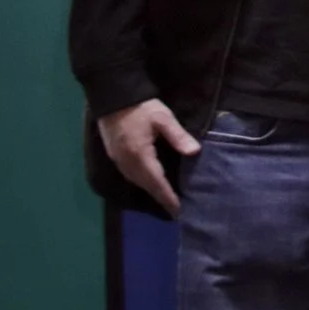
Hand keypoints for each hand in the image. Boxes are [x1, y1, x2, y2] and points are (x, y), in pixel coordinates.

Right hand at [98, 98, 198, 215]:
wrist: (113, 98)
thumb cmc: (142, 107)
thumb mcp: (164, 119)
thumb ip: (178, 136)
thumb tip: (195, 152)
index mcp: (140, 156)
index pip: (157, 183)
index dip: (168, 197)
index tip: (179, 211)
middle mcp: (127, 163)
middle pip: (146, 186)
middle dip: (161, 198)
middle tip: (176, 209)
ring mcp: (118, 160)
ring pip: (136, 182)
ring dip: (151, 191)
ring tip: (167, 199)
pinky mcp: (115, 156)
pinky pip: (130, 175)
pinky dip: (142, 182)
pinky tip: (151, 182)